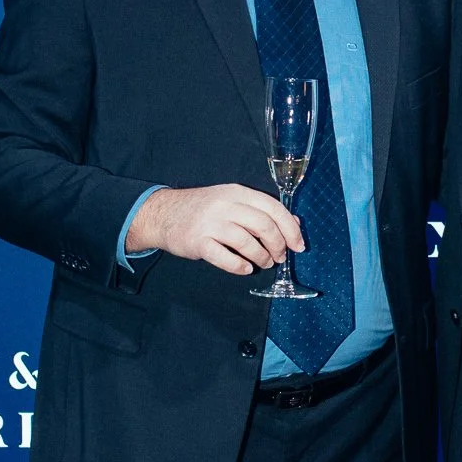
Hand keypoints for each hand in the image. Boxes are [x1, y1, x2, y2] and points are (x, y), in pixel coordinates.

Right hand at [127, 184, 303, 275]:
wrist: (163, 214)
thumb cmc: (203, 209)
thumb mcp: (232, 201)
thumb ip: (261, 210)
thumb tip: (294, 223)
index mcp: (238, 192)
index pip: (274, 208)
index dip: (291, 229)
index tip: (299, 245)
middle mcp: (226, 205)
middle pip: (264, 225)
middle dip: (279, 245)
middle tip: (280, 257)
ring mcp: (211, 223)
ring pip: (248, 242)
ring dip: (262, 257)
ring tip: (264, 263)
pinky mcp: (198, 242)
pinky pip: (226, 258)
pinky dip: (240, 266)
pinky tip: (245, 268)